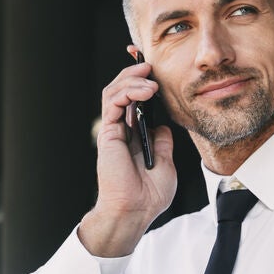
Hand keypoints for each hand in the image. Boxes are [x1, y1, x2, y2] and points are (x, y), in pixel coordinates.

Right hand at [78, 60, 176, 256]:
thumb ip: (162, 143)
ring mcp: (114, 130)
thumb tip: (163, 127)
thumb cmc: (148, 195)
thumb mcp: (166, 163)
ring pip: (115, 91)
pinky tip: (145, 91)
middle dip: (134, 71)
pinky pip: (112, 102)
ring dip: (132, 79)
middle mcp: (123, 129)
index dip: (141, 81)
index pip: (136, 100)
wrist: (135, 211)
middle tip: (149, 62)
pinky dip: (127, 91)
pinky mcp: (108, 133)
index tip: (152, 65)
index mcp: (136, 135)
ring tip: (150, 77)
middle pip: (123, 90)